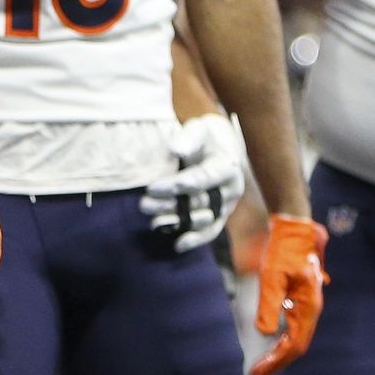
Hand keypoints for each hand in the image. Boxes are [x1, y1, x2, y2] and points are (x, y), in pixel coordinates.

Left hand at [140, 113, 246, 252]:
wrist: (221, 146)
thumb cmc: (205, 136)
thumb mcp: (198, 129)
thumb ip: (188, 138)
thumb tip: (175, 149)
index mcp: (227, 165)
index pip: (203, 178)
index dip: (179, 185)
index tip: (153, 188)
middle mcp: (231, 188)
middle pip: (201, 202)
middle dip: (171, 204)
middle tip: (144, 204)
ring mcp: (226, 205)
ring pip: (204, 219)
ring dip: (178, 222)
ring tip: (152, 221)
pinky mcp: (220, 215)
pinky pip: (211, 231)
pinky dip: (196, 239)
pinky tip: (177, 245)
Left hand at [249, 214, 328, 374]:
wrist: (296, 231)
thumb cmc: (284, 252)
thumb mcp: (272, 277)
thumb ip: (269, 304)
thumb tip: (264, 333)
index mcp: (308, 308)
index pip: (294, 345)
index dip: (276, 361)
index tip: (258, 372)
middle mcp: (312, 311)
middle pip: (296, 346)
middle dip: (277, 362)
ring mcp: (308, 307)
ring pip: (296, 338)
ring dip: (279, 353)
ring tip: (261, 365)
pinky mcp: (301, 301)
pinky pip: (294, 327)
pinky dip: (282, 339)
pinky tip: (271, 344)